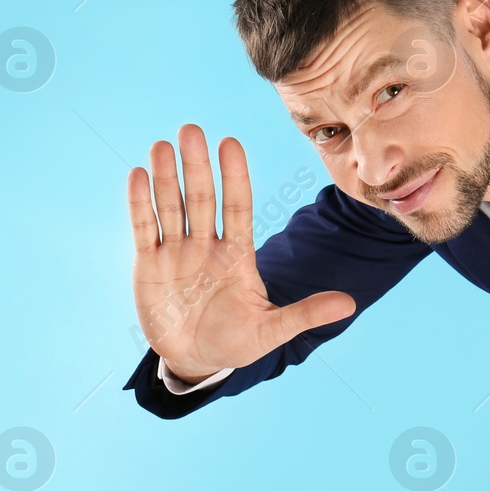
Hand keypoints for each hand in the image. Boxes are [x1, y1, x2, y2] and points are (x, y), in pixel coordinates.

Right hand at [127, 123, 354, 380]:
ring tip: (162, 145)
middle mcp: (207, 246)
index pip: (238, 208)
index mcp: (238, 256)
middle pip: (202, 198)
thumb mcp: (272, 331)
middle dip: (197, 166)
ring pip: (172, 207)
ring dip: (166, 177)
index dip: (235, 177)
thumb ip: (306, 314)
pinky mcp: (148, 264)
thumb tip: (351, 304)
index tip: (230, 143)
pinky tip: (138, 175)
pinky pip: (144, 228)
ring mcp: (177, 252)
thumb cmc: (237, 342)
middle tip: (192, 129)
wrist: (196, 361)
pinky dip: (140, 204)